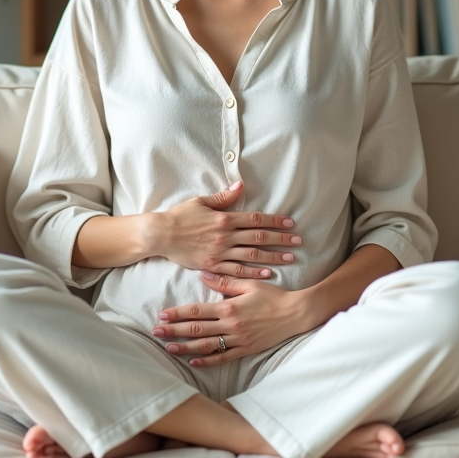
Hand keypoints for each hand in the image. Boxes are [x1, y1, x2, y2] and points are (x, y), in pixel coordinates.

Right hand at [149, 181, 300, 278]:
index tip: (290, 223)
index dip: (274, 221)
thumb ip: (223, 197)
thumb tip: (241, 185)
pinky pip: (236, 270)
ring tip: (290, 258)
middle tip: (298, 241)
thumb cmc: (180, 216)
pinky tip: (267, 273)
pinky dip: (253, 272)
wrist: (160, 235)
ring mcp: (219, 252)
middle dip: (280, 239)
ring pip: (251, 255)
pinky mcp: (212, 265)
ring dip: (272, 257)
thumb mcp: (201, 201)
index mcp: (224, 218)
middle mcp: (225, 236)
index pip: (255, 219)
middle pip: (258, 237)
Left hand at [151, 271, 312, 366]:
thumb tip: (203, 275)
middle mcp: (231, 325)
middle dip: (174, 331)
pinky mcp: (246, 349)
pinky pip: (223, 358)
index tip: (162, 314)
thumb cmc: (273, 296)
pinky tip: (194, 362)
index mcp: (229, 307)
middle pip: (196, 329)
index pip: (197, 311)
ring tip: (169, 348)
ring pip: (207, 346)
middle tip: (156, 332)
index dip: (178, 313)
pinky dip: (208, 361)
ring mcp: (238, 339)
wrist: (296, 313)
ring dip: (186, 348)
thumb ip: (225, 282)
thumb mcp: (249, 284)